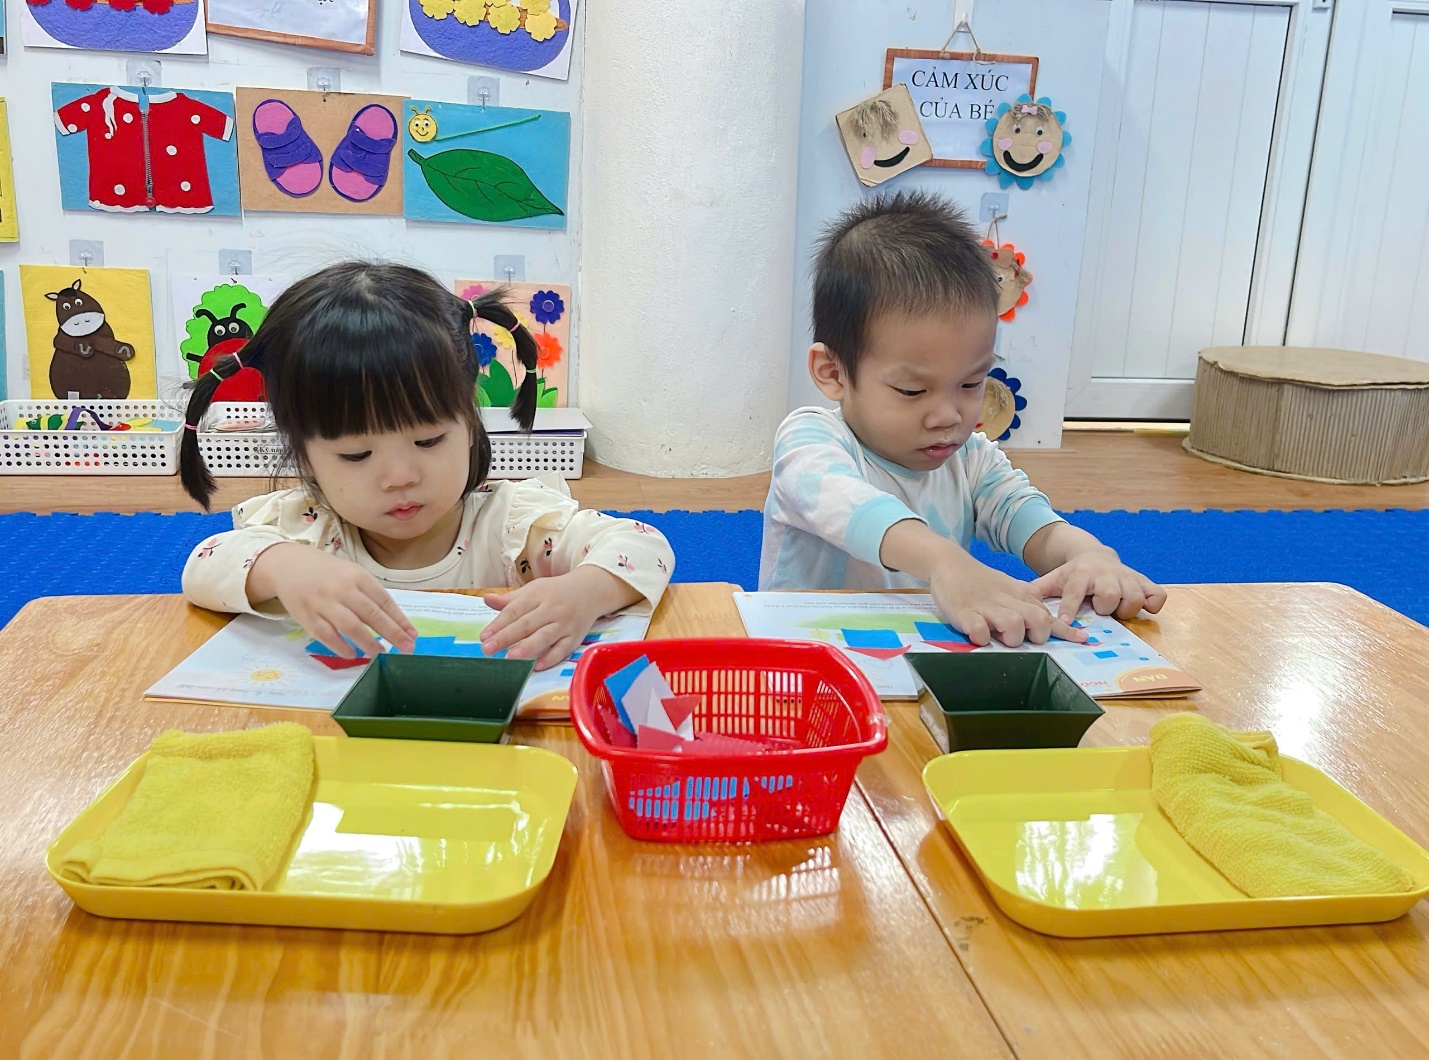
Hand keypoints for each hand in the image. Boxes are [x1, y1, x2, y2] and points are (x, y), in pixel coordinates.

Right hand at [247, 543, 416, 658]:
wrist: (288, 565)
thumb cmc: (328, 573)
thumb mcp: (352, 574)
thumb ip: (371, 595)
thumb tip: (396, 622)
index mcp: (358, 576)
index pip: (384, 601)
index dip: (400, 620)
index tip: (413, 635)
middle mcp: (343, 589)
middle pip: (372, 615)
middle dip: (392, 633)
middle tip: (407, 649)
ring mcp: (324, 603)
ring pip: (351, 626)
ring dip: (369, 643)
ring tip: (381, 654)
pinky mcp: (307, 616)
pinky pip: (327, 635)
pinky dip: (341, 647)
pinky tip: (353, 655)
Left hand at [482, 566, 638, 669]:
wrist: (591, 590)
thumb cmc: (556, 592)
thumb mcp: (533, 590)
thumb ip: (510, 599)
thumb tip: (486, 599)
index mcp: (537, 595)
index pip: (514, 611)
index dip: (498, 624)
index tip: (483, 637)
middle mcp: (551, 609)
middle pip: (526, 624)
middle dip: (506, 637)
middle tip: (487, 649)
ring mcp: (565, 623)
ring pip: (545, 636)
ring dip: (528, 647)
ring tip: (510, 657)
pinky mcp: (576, 636)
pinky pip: (564, 648)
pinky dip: (551, 657)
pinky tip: (538, 666)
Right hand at [929, 555, 1084, 647]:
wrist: (950, 563)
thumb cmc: (982, 581)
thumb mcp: (1010, 589)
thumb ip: (1029, 604)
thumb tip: (1050, 622)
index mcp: (1021, 597)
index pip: (1049, 616)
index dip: (1066, 630)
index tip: (1083, 639)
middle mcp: (1008, 602)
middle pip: (1038, 621)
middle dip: (1036, 636)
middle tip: (1022, 638)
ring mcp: (985, 607)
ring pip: (1013, 626)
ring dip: (1009, 637)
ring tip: (997, 637)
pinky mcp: (964, 612)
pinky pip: (978, 629)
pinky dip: (981, 636)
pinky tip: (977, 636)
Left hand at [1029, 548, 1166, 624]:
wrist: (1095, 555)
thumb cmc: (1072, 575)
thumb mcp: (1053, 579)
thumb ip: (1036, 591)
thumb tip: (1015, 603)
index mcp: (1080, 574)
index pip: (1074, 592)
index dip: (1070, 609)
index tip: (1066, 624)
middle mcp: (1105, 574)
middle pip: (1109, 595)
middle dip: (1105, 606)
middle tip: (1100, 610)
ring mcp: (1127, 578)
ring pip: (1134, 597)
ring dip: (1127, 608)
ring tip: (1118, 611)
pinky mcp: (1144, 582)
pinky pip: (1157, 595)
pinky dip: (1154, 603)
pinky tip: (1144, 608)